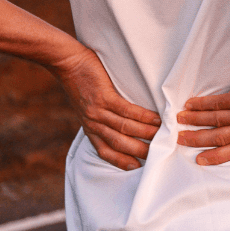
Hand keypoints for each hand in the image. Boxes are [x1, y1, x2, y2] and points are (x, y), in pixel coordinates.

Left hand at [50, 45, 160, 170]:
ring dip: (146, 134)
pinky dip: (143, 116)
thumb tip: (120, 125)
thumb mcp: (86, 106)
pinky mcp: (104, 96)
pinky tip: (156, 119)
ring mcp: (98, 110)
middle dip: (140, 151)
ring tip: (162, 136)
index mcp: (89, 127)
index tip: (137, 168)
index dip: (121, 161)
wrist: (67, 62)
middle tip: (158, 155)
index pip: (105, 151)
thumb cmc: (80, 81)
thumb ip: (100, 118)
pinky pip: (126, 110)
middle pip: (119, 144)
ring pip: (125, 128)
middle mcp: (93, 123)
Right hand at [176, 57, 229, 165]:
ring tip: (179, 123)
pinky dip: (201, 105)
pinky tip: (189, 105)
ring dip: (195, 123)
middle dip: (199, 141)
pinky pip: (216, 103)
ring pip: (215, 121)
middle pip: (221, 138)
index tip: (201, 160)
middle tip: (182, 142)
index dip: (218, 157)